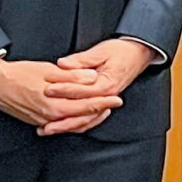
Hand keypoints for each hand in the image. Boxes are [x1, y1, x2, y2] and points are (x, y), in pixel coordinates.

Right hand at [0, 58, 121, 131]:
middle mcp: (51, 117)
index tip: (116, 97)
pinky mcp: (37, 121)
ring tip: (99, 109)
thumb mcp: (47, 70)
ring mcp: (44, 121)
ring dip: (89, 117)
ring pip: (74, 124)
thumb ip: (72, 77)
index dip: (105, 101)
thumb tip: (91, 78)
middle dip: (100, 110)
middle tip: (113, 103)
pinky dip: (74, 120)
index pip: (88, 105)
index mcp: (56, 105)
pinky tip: (77, 115)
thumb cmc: (17, 74)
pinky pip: (62, 125)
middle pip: (84, 118)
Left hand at [39, 39, 154, 133]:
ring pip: (86, 119)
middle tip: (44, 120)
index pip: (82, 91)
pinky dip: (76, 123)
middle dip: (63, 118)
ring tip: (49, 129)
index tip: (47, 90)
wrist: (137, 55)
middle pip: (83, 112)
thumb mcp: (100, 51)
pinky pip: (89, 118)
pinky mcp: (102, 102)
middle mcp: (107, 97)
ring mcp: (105, 102)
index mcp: (106, 84)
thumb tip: (63, 64)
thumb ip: (81, 60)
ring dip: (68, 125)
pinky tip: (62, 126)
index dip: (64, 90)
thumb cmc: (119, 52)